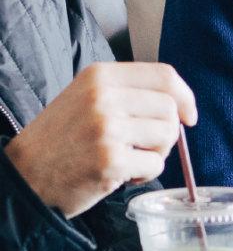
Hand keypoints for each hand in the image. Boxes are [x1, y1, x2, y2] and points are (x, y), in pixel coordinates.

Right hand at [4, 62, 197, 218]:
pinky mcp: (111, 160)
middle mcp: (103, 96)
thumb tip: (180, 106)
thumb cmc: (64, 140)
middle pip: (170, 109)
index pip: (164, 76)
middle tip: (144, 148)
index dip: (185, 97)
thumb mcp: (89, 99)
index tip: (189, 116)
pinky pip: (155, 166)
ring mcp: (106, 128)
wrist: (26, 174)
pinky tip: (121, 175)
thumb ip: (129, 94)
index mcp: (100, 75)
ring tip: (129, 160)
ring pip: (167, 136)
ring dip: (156, 155)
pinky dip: (144, 175)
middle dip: (167, 134)